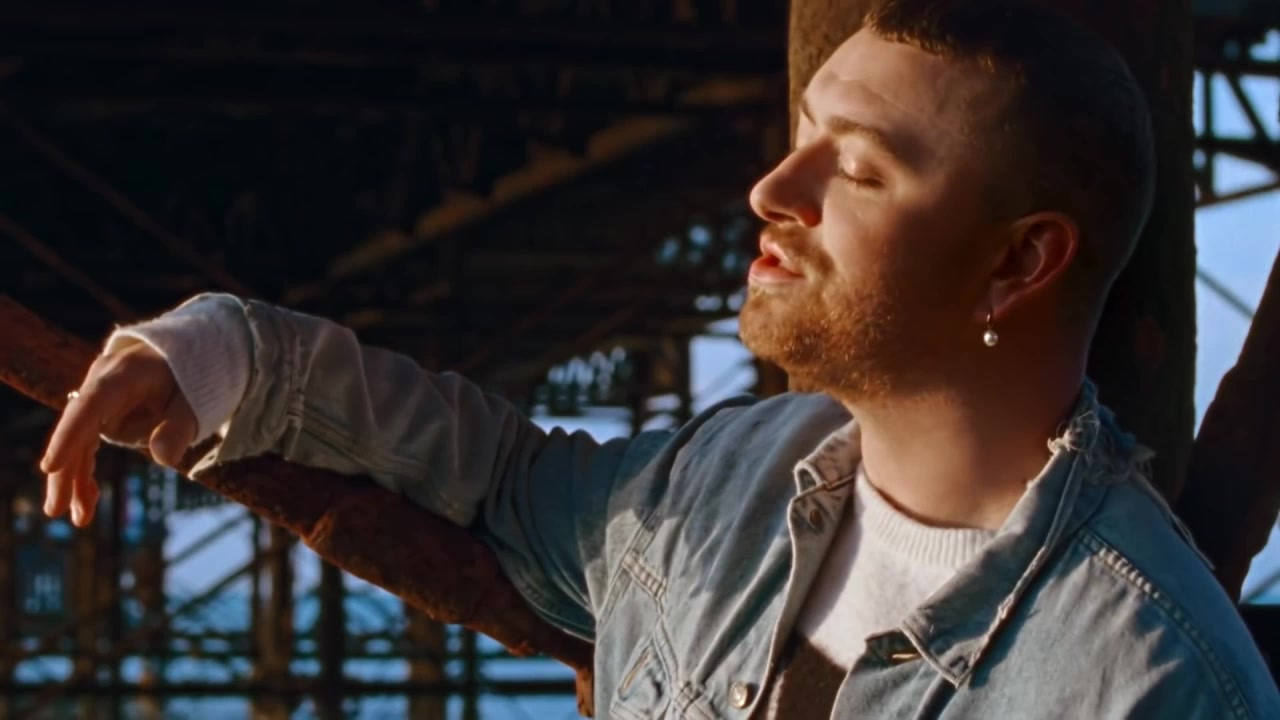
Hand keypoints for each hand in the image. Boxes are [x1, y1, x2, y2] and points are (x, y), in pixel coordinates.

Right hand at [41, 342, 197, 526]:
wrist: (189, 356)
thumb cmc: (193, 376)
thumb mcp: (195, 399)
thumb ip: (180, 426)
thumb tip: (164, 459)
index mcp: (123, 375)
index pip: (90, 406)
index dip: (69, 435)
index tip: (51, 466)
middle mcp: (102, 384)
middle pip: (77, 429)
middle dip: (66, 471)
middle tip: (57, 510)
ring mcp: (99, 400)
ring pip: (79, 441)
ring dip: (76, 479)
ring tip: (81, 518)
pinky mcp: (102, 414)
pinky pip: (89, 444)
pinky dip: (88, 471)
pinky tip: (89, 500)